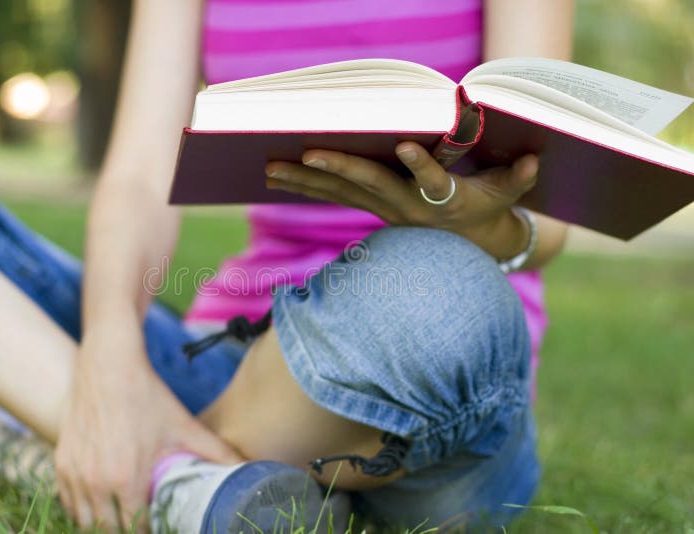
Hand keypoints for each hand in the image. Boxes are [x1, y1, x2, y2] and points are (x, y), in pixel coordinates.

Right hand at [54, 315, 242, 531]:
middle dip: (127, 531)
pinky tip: (100, 504)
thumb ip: (215, 452)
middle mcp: (95, 482)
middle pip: (109, 530)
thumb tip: (244, 467)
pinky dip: (83, 509)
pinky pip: (68, 502)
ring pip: (85, 521)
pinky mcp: (62, 463)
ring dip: (104, 524)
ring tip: (123, 518)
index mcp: (126, 479)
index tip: (161, 525)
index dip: (150, 531)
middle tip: (144, 523)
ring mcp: (75, 474)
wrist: (108, 365)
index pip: (136, 529)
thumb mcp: (183, 425)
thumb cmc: (146, 395)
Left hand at [265, 142, 538, 258]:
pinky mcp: (370, 207)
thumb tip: (536, 160)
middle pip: (370, 184)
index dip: (422, 167)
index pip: (433, 182)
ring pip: (342, 192)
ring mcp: (384, 208)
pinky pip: (334, 194)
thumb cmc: (488, 212)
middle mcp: (407, 206)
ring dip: (306, 180)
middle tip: (306, 153)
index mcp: (444, 200)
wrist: (466, 249)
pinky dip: (306, 184)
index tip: (408, 147)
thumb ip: (518, 178)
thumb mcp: (507, 196)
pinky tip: (276, 175)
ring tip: (269, 167)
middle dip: (339, 168)